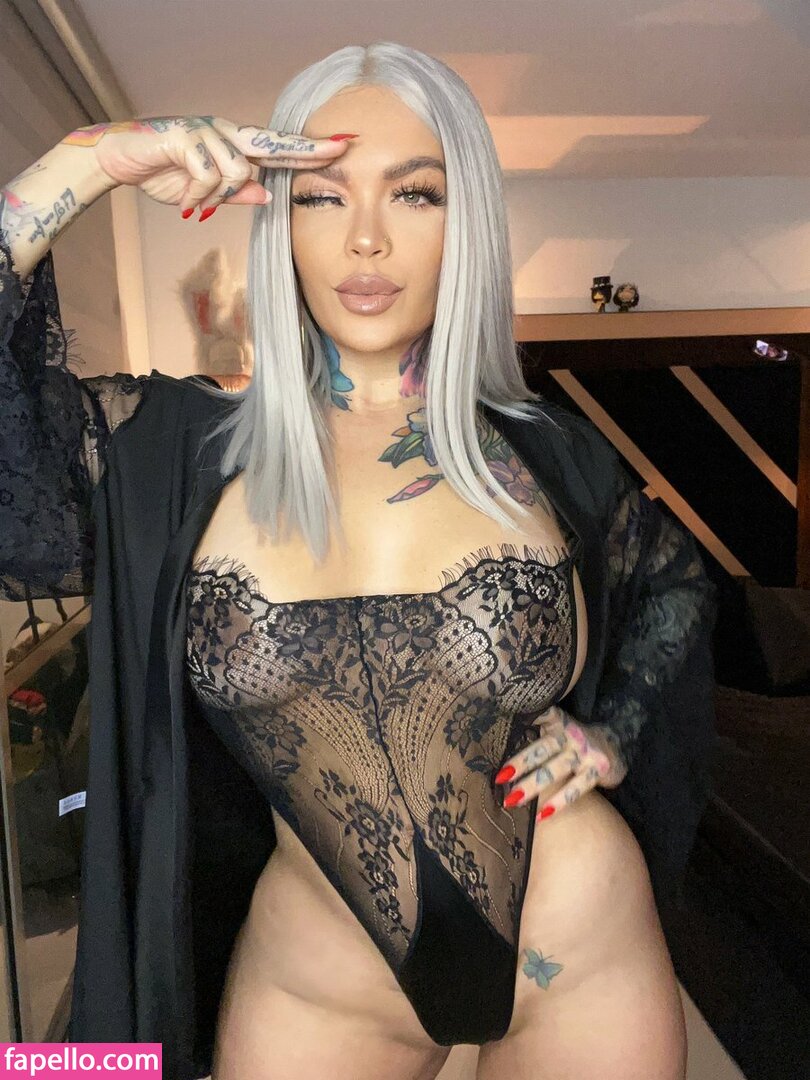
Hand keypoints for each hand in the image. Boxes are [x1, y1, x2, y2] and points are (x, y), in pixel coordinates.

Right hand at [60, 115, 354, 216]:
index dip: (311, 149)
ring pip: (237, 172)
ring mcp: (207, 131)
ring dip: (216, 197)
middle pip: (275, 143)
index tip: (343, 146)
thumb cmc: (165, 172)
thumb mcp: (206, 192)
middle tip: (344, 146)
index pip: (280, 148)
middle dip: (309, 148)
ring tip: (194, 202)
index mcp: (235, 146)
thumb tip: (266, 195)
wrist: (122, 158)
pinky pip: (208, 176)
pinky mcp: (186, 137)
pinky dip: (196, 196)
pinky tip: (183, 202)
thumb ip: (236, 194)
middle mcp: (226, 133)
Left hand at [494, 704, 627, 822]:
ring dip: (532, 786)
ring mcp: (585, 752)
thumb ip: (536, 736)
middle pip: (543, 749)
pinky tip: (541, 816)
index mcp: (558, 722)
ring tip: (511, 800)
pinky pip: (576, 788)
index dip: (529, 714)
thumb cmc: (575, 741)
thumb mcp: (558, 730)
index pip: (543, 714)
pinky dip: (558, 803)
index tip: (507, 714)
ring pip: (555, 770)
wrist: (616, 743)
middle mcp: (571, 735)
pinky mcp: (597, 769)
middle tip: (499, 778)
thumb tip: (499, 751)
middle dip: (520, 763)